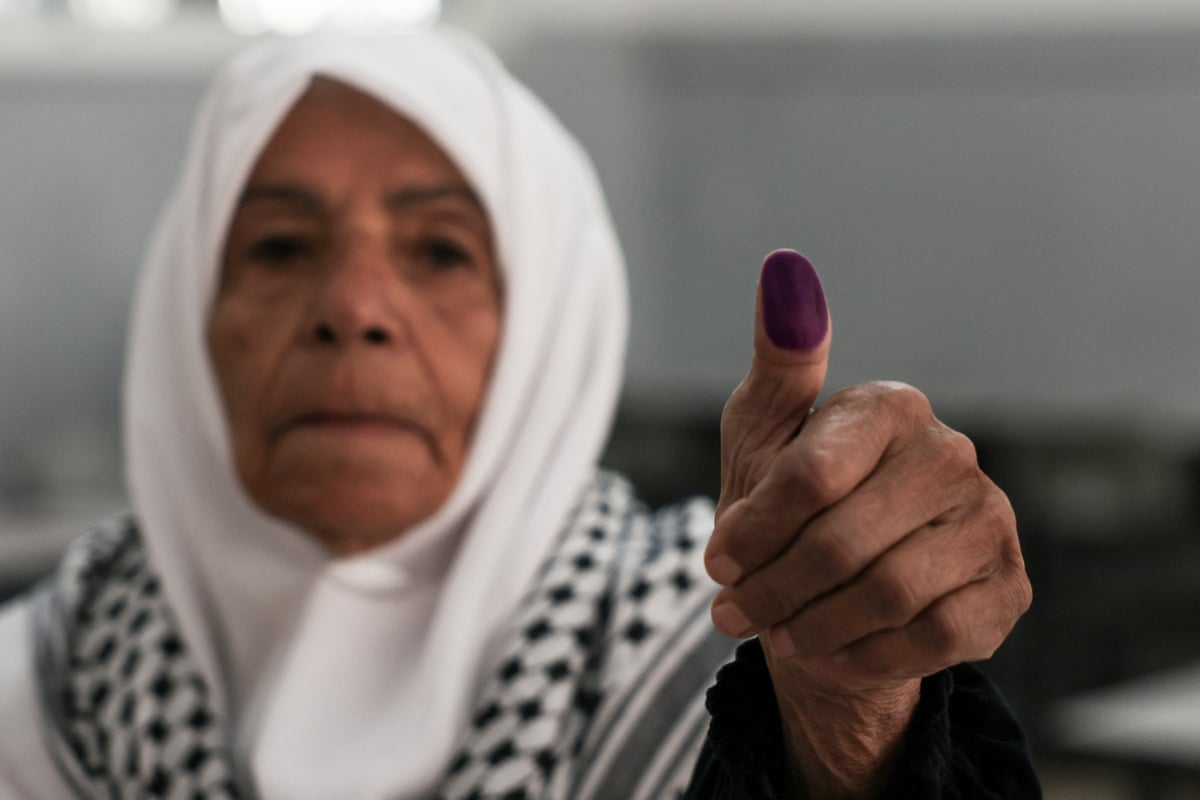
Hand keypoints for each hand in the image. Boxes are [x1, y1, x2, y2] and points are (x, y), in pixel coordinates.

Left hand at [704, 250, 1030, 795]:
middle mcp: (952, 455)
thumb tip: (786, 265)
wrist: (837, 591)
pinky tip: (829, 652)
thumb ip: (780, 360)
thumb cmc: (792, 505)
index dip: (753, 529)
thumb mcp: (766, 432)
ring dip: (811, 627)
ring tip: (778, 632)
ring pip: (886, 594)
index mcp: (892, 407)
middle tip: (734, 611)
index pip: (809, 476)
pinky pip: (932, 638)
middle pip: (842, 542)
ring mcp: (989, 521)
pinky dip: (862, 656)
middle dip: (773, 588)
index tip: (717, 559)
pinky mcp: (1008, 589)